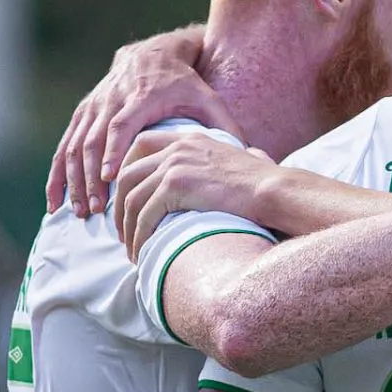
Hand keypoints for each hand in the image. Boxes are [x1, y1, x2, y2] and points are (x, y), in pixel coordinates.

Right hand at [46, 26, 231, 216]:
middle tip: (96, 210)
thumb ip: (224, 123)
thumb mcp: (208, 97)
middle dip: (90, 177)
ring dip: (73, 180)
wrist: (153, 54)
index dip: (112, 151)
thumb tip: (247, 153)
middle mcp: (110, 101)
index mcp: (140, 98)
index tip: (109, 178)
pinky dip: (58, 175)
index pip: (120, 125)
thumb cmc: (184, 83)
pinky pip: (64, 147)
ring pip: (74, 146)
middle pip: (91, 141)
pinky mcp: (82, 115)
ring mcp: (92, 108)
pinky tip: (55, 203)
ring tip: (79, 212)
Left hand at [112, 132, 279, 259]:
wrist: (272, 190)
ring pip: (132, 199)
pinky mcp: (175, 187)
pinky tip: (141, 252)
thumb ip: (216, 163)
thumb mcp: (233, 161)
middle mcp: (176, 148)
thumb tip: (230, 171)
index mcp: (188, 139)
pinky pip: (144, 216)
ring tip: (131, 249)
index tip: (126, 196)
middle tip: (122, 231)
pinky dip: (138, 237)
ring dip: (127, 229)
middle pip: (127, 175)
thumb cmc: (262, 184)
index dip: (125, 170)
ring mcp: (174, 166)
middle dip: (119, 207)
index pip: (141, 145)